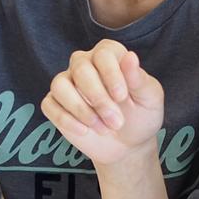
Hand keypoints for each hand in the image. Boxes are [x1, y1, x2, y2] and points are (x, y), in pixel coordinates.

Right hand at [39, 41, 164, 166]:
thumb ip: (139, 79)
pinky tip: (84, 131)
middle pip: (80, 68)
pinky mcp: (55, 103)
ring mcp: (67, 83)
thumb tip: (130, 56)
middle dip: (98, 98)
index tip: (122, 98)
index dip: (111, 75)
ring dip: (80, 110)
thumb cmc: (140, 116)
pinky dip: (66, 120)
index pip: (103, 53)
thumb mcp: (149, 98)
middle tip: (116, 122)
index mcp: (109, 56)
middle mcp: (84, 64)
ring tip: (102, 128)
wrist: (127, 145)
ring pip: (60, 85)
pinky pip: (49, 105)